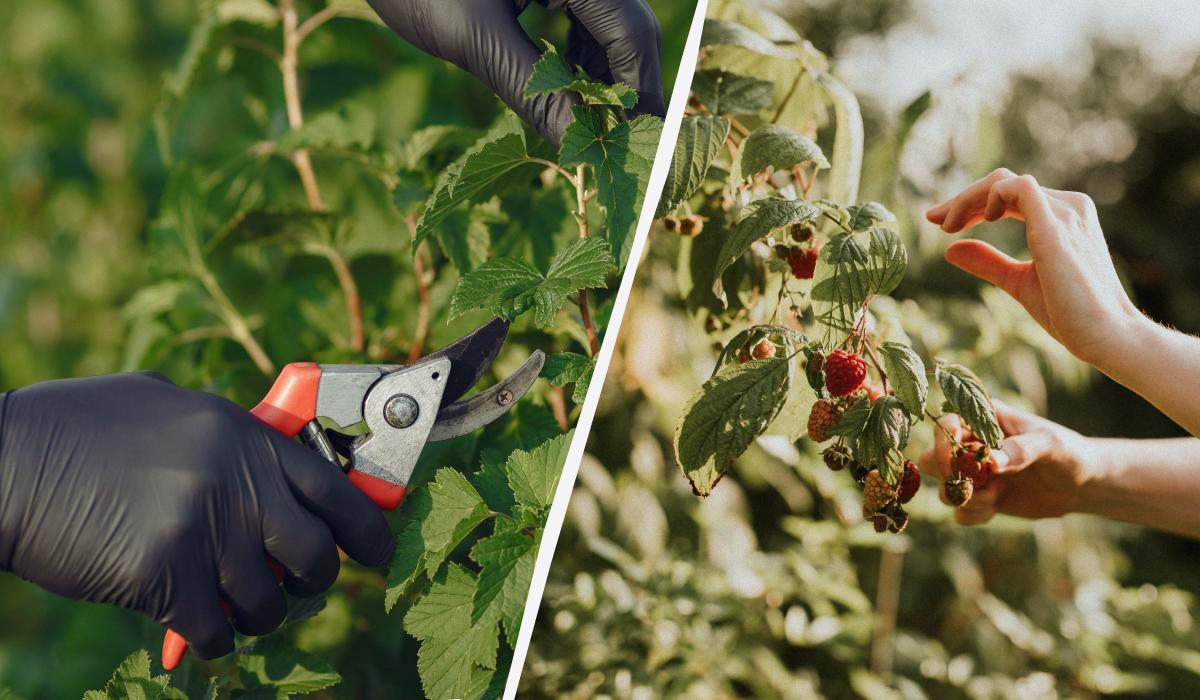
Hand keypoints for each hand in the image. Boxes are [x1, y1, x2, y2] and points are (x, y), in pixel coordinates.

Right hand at [0, 372, 393, 658]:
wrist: (8, 463)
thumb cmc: (79, 427)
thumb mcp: (168, 407)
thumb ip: (227, 436)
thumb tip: (270, 461)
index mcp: (245, 436)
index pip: (336, 489)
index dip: (369, 525)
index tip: (381, 548)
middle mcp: (238, 483)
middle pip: (316, 554)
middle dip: (316, 579)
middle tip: (300, 584)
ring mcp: (205, 532)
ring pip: (268, 603)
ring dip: (256, 613)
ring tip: (232, 602)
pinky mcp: (168, 580)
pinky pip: (217, 631)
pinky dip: (212, 637)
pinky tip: (191, 622)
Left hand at [367, 0, 664, 144]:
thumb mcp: (473, 35)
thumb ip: (532, 91)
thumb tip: (576, 148)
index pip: (631, 32)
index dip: (639, 95)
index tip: (638, 149)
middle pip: (629, 29)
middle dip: (626, 90)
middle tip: (621, 148)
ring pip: (612, 26)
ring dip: (605, 77)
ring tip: (595, 130)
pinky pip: (586, 15)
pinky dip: (581, 56)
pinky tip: (570, 88)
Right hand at [918, 402, 1090, 524]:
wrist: (1082, 484)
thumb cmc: (1068, 452)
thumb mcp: (1050, 445)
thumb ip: (1021, 450)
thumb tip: (991, 462)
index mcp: (984, 420)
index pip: (946, 424)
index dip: (944, 442)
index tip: (957, 460)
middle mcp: (971, 445)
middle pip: (932, 457)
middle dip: (946, 474)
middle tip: (971, 484)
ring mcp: (974, 474)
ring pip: (944, 487)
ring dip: (967, 497)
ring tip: (997, 494)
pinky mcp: (981, 498)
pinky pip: (961, 512)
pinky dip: (975, 514)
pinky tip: (998, 507)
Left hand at [925, 168, 1144, 364]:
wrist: (1105, 335)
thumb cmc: (1069, 312)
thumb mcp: (1018, 281)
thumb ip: (988, 262)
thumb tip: (950, 249)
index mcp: (1062, 218)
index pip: (1010, 195)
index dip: (973, 204)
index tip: (941, 224)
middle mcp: (1067, 207)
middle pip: (1004, 183)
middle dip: (964, 199)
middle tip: (933, 219)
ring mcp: (1065, 212)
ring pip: (1005, 181)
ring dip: (968, 198)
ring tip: (948, 225)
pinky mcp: (1056, 224)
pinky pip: (1017, 187)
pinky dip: (989, 196)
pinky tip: (979, 221)